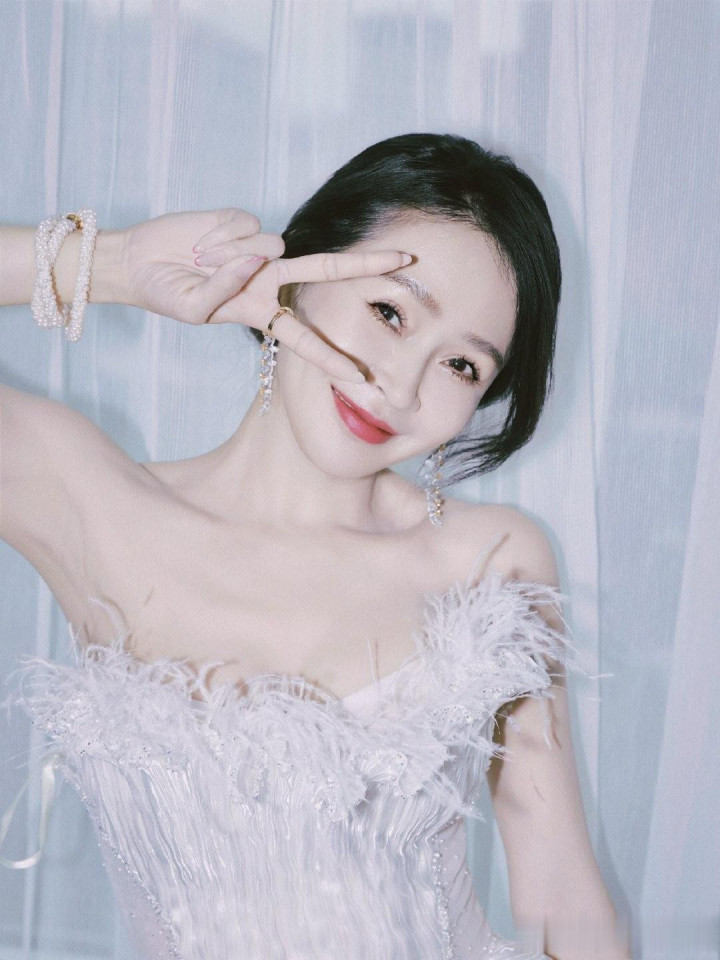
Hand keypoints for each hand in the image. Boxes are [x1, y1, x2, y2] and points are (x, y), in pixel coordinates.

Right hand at [117, 208, 410, 382]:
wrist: (139, 262)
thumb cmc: (169, 295)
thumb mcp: (195, 310)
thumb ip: (229, 288)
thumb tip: (259, 256)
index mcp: (263, 313)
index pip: (305, 338)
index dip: (331, 357)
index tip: (362, 377)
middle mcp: (270, 279)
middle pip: (327, 272)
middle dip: (366, 266)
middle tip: (406, 261)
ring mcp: (260, 249)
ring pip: (270, 247)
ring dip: (230, 256)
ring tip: (200, 261)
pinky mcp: (243, 220)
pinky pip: (245, 227)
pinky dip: (219, 236)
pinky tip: (201, 242)